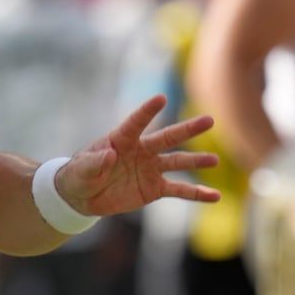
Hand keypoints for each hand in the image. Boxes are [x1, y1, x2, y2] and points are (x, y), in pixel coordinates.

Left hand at [55, 94, 219, 216]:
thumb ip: (94, 162)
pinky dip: (197, 193)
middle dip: (187, 129)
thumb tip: (110, 154)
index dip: (147, 111)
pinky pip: (179, 190)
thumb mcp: (81, 170)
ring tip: (214, 161)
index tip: (160, 98)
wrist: (83, 196)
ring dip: (196, 161)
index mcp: (121, 139)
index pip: (136, 122)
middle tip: (209, 120)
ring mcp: (151, 169)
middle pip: (168, 138)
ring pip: (178, 162)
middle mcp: (141, 150)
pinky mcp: (155, 188)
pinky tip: (215, 196)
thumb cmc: (80, 175)